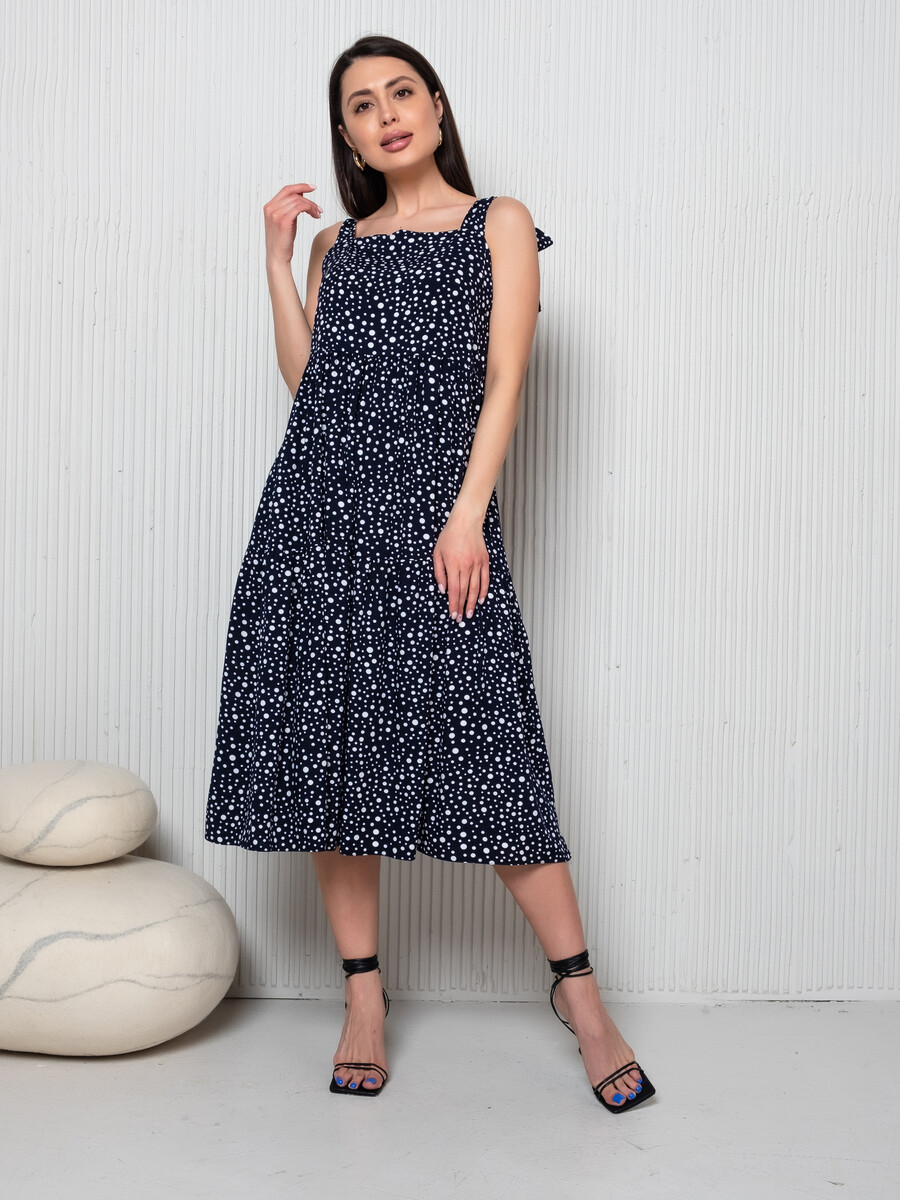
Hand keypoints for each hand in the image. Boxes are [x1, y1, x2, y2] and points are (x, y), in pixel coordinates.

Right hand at [263, 183, 321, 266]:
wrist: (277, 258)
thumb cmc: (282, 242)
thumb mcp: (285, 221)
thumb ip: (290, 208)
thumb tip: (301, 195)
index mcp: (269, 206)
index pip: (286, 189)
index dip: (300, 186)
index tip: (312, 187)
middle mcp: (271, 208)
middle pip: (294, 195)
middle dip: (309, 200)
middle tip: (319, 209)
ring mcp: (276, 214)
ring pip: (298, 201)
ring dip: (312, 206)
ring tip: (318, 214)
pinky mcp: (283, 220)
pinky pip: (300, 207)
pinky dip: (310, 209)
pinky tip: (315, 215)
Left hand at [433, 505, 489, 622]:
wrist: (466, 521)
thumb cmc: (449, 536)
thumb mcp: (437, 553)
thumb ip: (439, 572)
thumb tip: (443, 589)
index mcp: (453, 565)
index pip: (454, 590)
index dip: (453, 604)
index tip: (452, 614)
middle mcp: (466, 566)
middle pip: (464, 591)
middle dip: (461, 606)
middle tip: (460, 618)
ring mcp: (477, 564)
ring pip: (475, 588)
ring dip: (472, 602)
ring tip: (470, 613)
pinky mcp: (484, 561)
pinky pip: (485, 579)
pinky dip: (483, 591)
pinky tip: (480, 600)